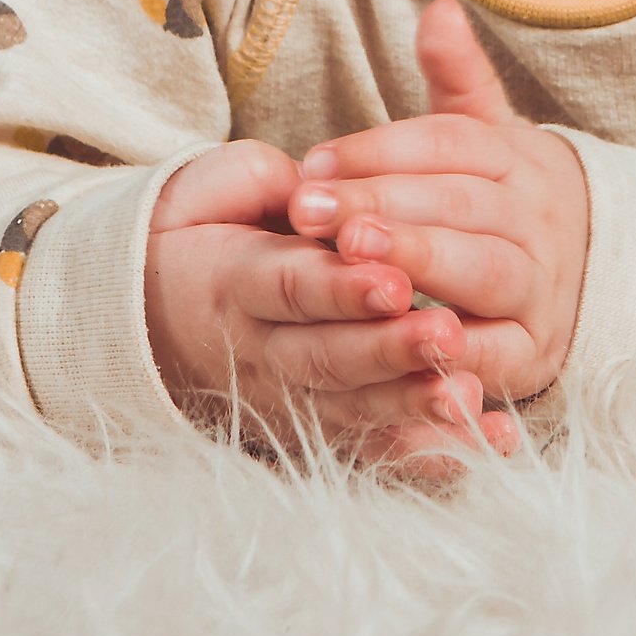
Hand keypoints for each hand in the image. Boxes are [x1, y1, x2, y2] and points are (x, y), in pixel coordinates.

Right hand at [142, 138, 515, 462]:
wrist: (149, 308)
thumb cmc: (204, 228)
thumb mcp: (217, 191)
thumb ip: (265, 184)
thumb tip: (314, 185)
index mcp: (236, 282)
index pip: (291, 287)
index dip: (341, 289)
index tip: (395, 281)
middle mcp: (261, 349)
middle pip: (327, 357)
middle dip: (389, 351)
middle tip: (447, 336)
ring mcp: (289, 394)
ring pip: (353, 406)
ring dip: (412, 405)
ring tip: (468, 395)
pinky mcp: (315, 424)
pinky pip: (374, 444)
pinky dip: (429, 450)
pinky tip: (486, 443)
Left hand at [287, 0, 589, 404]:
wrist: (589, 279)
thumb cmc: (504, 201)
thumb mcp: (489, 137)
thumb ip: (458, 79)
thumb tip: (439, 9)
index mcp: (520, 159)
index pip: (450, 143)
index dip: (381, 150)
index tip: (314, 162)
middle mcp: (538, 219)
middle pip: (461, 203)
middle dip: (383, 204)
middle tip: (312, 210)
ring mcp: (541, 287)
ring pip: (482, 270)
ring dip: (418, 263)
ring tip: (352, 256)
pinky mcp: (535, 353)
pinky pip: (496, 353)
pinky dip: (451, 353)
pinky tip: (396, 341)